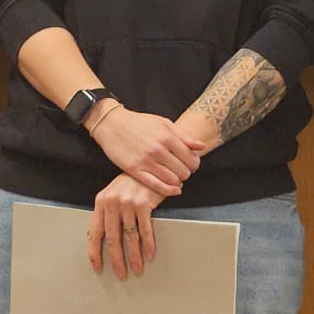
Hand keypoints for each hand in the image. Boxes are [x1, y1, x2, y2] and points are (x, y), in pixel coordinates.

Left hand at [88, 173, 163, 279]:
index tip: (98, 268)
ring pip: (130, 237)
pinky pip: (145, 229)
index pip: (94, 233)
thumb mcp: (113, 195)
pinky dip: (148, 244)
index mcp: (101, 202)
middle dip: (117, 260)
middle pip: (113, 239)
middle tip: (121, 274)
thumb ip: (104, 215)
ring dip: (134, 256)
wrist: (150, 165)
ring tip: (137, 269)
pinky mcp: (143, 203)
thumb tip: (92, 237)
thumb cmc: (131, 182)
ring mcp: (127, 203)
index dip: (95, 253)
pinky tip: (149, 255)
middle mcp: (112, 203)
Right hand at [89, 107, 205, 195]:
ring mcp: (145, 161)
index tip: (192, 164)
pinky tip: (173, 190)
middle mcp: (157, 149)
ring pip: (172, 180)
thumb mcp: (163, 123)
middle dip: (187, 173)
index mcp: (166, 136)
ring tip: (176, 177)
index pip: (190, 157)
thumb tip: (202, 147)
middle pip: (183, 171)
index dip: (195, 163)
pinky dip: (168, 190)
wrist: (112, 124)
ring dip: (178, 181)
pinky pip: (155, 185)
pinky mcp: (134, 170)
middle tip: (183, 171)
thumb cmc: (139, 123)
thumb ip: (184, 136)